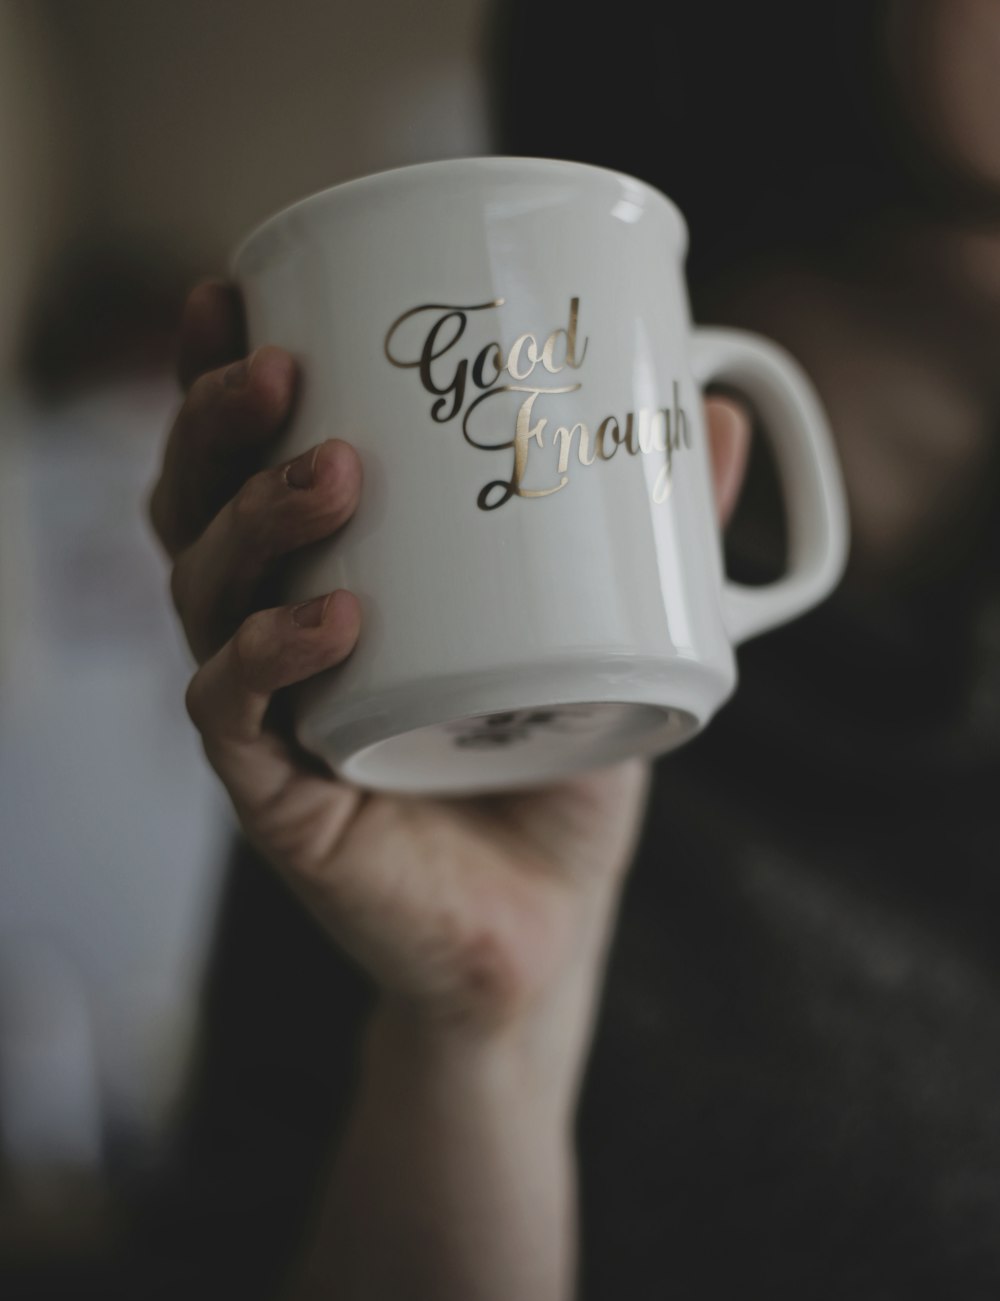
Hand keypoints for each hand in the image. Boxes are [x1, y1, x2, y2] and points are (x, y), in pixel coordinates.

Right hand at [150, 281, 749, 1035]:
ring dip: (252, 523)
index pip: (241, 465)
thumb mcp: (609, 634)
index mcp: (325, 579)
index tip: (241, 292)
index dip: (217, 379)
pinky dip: (269, 660)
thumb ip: (652, 535)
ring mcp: (272, 720)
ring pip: (201, 599)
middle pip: (194, 511)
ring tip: (333, 473)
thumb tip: (714, 409)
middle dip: (218, 428)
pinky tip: (334, 620)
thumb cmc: (556, 771)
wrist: (543, 928)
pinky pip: (233, 719)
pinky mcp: (283, 801)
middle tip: (284, 368)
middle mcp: (274, 639)